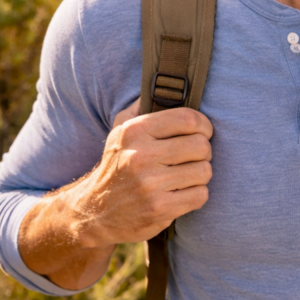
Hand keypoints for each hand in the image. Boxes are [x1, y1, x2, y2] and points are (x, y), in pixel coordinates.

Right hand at [19, 101, 212, 288]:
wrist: (94, 212)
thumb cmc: (116, 166)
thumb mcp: (119, 131)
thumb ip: (140, 107)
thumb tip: (164, 87)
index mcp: (135, 131)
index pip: (188, 119)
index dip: (204, 125)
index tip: (202, 132)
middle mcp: (141, 156)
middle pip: (201, 146)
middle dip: (203, 152)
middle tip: (193, 157)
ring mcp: (150, 184)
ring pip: (204, 171)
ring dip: (200, 175)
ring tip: (185, 176)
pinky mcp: (159, 209)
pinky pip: (201, 195)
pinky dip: (196, 195)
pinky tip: (181, 193)